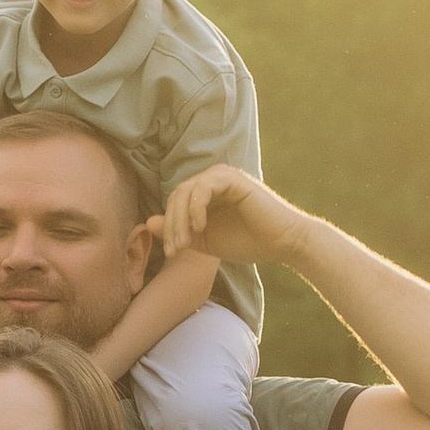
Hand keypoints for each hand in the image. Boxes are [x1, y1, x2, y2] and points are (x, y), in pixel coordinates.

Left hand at [152, 166, 308, 269]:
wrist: (282, 244)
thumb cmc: (247, 242)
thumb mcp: (205, 241)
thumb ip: (179, 231)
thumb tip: (148, 223)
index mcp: (205, 193)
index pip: (175, 203)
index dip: (169, 227)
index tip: (171, 253)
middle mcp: (212, 180)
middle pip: (176, 196)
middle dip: (172, 225)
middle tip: (175, 250)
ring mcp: (222, 177)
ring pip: (186, 191)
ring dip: (181, 219)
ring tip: (186, 243)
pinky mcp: (233, 179)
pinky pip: (203, 188)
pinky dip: (196, 208)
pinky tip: (200, 228)